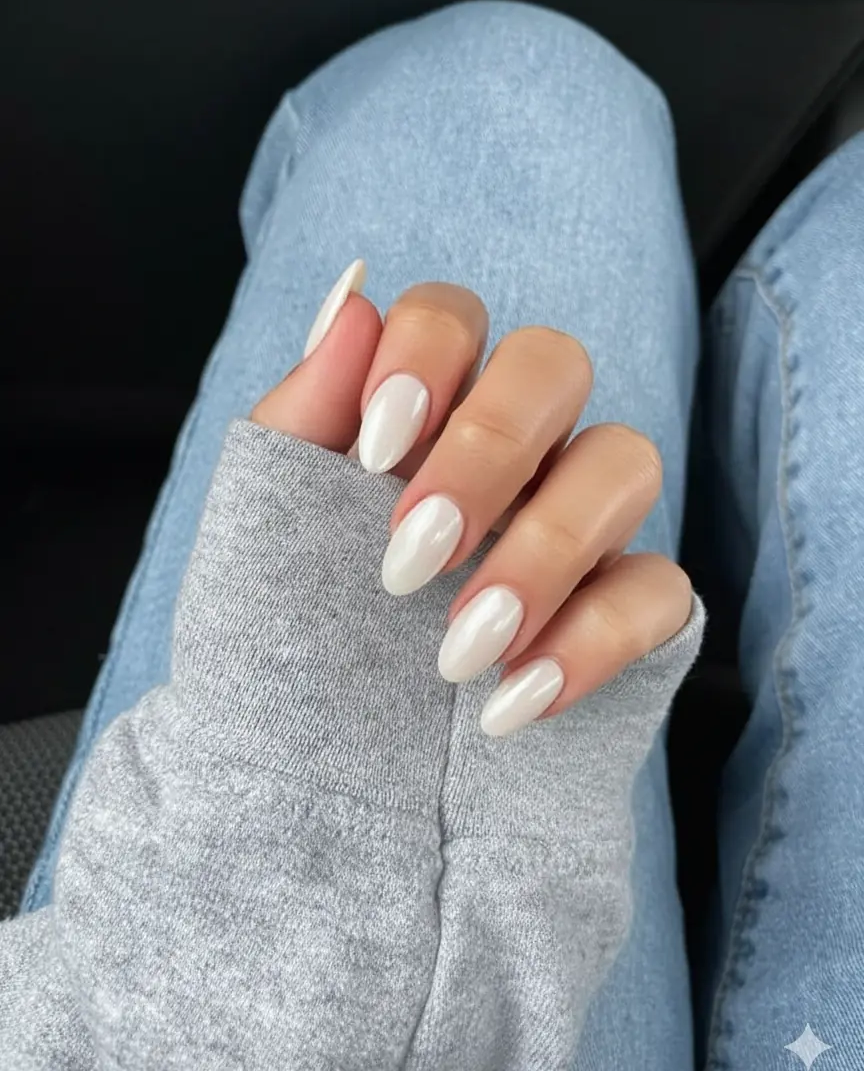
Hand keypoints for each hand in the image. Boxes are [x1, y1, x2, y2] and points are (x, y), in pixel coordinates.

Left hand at [252, 262, 691, 735]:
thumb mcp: (269, 523)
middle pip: (555, 363)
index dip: (427, 356)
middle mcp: (510, 452)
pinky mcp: (626, 613)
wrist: (312, 778)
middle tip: (410, 555)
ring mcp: (575, 527)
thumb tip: (352, 292)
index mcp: (421, 414)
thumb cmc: (285, 639)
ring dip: (545, 550)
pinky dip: (594, 641)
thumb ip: (308, 410)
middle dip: (488, 447)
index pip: (454, 316)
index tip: (372, 453)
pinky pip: (660, 588)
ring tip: (455, 651)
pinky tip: (510, 704)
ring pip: (626, 460)